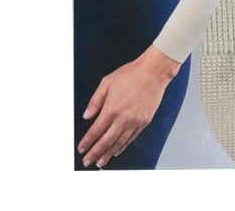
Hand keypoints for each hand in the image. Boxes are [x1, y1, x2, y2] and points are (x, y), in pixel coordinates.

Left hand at [78, 45, 180, 167]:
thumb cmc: (131, 74)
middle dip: (95, 153)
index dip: (87, 142)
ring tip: (100, 162)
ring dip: (108, 154)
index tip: (81, 148)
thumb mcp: (107, 82)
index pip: (95, 131)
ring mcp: (135, 122)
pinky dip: (123, 147)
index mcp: (111, 109)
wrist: (153, 72)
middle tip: (87, 161)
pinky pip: (131, 138)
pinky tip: (117, 151)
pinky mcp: (144, 122)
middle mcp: (123, 119)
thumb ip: (95, 101)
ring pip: (119, 143)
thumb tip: (87, 116)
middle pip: (106, 142)